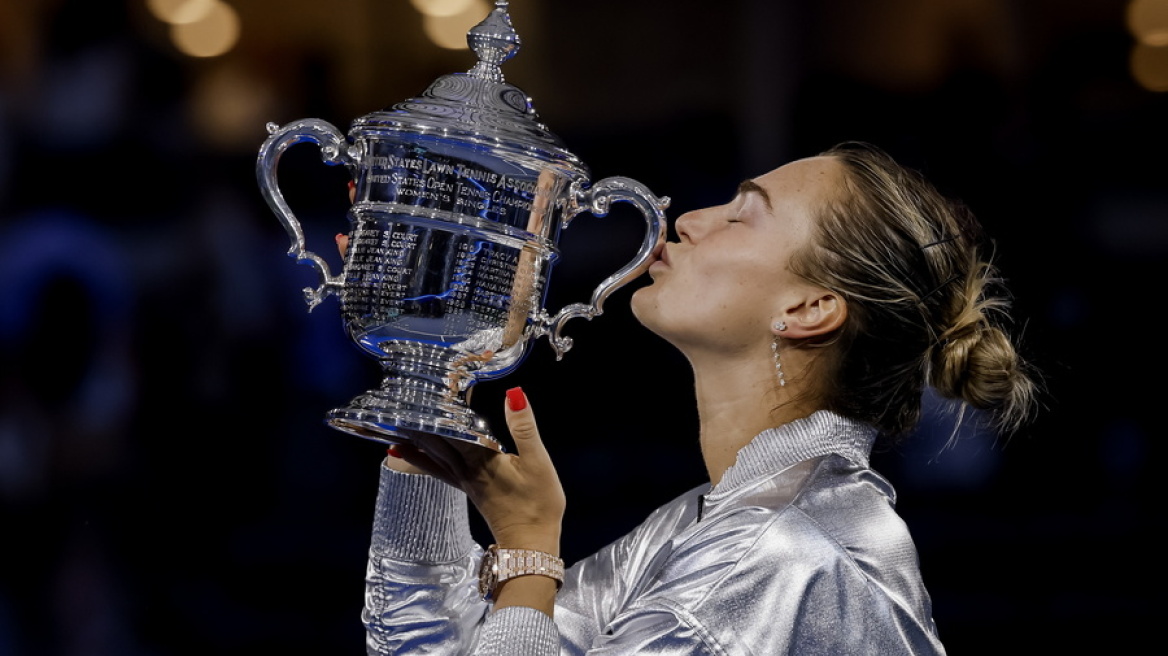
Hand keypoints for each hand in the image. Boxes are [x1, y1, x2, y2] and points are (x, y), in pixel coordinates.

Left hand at [392, 388, 565, 554]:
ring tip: (394, 418)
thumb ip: (524, 428)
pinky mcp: (467, 489)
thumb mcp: (538, 462)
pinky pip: (435, 469)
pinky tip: (401, 453)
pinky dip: (417, 457)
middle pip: (437, 438)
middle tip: (406, 396)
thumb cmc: (538, 504)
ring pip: (432, 452)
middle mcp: (466, 468)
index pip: (455, 425)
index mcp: (482, 458)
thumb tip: (513, 395)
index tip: (430, 384)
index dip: (443, 404)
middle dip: (423, 417)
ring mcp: (464, 480)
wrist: (530, 543)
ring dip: (415, 434)